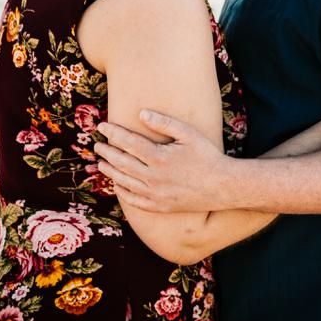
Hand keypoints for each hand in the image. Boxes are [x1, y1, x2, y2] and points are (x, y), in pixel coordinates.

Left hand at [94, 109, 234, 212]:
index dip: (113, 134)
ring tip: (101, 162)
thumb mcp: (188, 133)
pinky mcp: (161, 206)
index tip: (102, 127)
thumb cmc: (207, 156)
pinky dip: (123, 193)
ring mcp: (156, 194)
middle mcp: (154, 177)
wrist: (223, 186)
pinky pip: (135, 201)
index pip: (128, 143)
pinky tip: (116, 186)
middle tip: (97, 144)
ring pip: (125, 182)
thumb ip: (164, 122)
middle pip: (122, 162)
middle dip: (107, 152)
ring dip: (110, 171)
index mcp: (159, 157)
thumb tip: (141, 113)